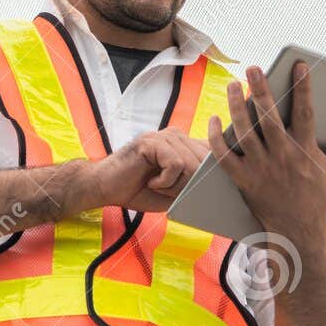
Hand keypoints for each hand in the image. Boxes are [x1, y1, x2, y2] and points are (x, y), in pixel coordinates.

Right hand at [79, 127, 209, 213]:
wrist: (107, 189)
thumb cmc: (141, 190)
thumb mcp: (176, 190)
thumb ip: (196, 183)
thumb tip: (218, 185)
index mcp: (184, 143)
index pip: (213, 153)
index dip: (211, 174)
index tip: (201, 189)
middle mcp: (177, 135)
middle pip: (204, 163)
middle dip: (188, 185)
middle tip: (166, 190)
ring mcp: (164, 136)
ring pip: (191, 165)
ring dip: (174, 185)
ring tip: (157, 185)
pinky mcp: (152, 141)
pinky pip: (175, 164)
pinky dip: (165, 181)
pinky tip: (151, 181)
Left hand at [208, 61, 325, 239]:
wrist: (299, 231)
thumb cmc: (322, 197)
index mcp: (306, 151)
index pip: (305, 113)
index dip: (303, 88)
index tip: (299, 65)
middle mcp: (282, 157)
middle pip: (268, 117)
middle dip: (260, 90)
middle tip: (253, 68)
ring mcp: (260, 168)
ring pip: (244, 132)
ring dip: (236, 107)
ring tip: (233, 86)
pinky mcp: (243, 179)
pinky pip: (224, 155)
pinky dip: (216, 137)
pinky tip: (214, 119)